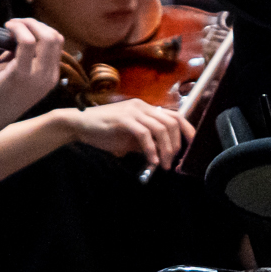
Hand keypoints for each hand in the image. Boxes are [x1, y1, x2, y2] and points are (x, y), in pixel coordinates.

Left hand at [0, 19, 64, 159]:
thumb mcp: (18, 77)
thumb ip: (23, 58)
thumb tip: (19, 36)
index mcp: (51, 78)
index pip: (57, 44)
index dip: (41, 30)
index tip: (23, 28)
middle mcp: (49, 77)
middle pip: (56, 37)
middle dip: (36, 24)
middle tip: (17, 23)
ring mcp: (37, 76)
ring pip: (47, 37)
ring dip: (28, 24)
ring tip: (11, 24)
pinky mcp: (19, 74)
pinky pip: (26, 41)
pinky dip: (18, 29)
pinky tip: (7, 28)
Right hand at [61, 99, 193, 169]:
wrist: (79, 126)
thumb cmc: (104, 132)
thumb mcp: (129, 138)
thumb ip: (145, 142)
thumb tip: (161, 154)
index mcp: (146, 108)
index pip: (175, 115)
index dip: (187, 129)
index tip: (192, 144)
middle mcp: (143, 106)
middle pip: (171, 122)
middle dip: (176, 144)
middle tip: (171, 162)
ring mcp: (133, 111)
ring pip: (160, 128)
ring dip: (165, 149)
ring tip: (162, 165)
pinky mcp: (123, 119)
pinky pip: (144, 134)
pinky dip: (151, 149)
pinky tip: (151, 161)